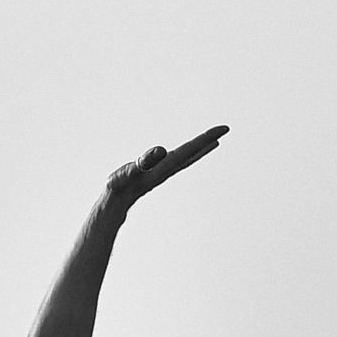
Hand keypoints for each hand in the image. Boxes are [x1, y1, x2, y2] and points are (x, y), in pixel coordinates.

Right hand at [101, 124, 228, 212]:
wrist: (112, 207)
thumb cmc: (118, 189)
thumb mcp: (129, 172)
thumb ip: (145, 161)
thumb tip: (161, 150)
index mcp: (164, 167)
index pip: (189, 149)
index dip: (205, 138)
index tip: (223, 129)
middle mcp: (166, 169)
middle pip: (191, 154)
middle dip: (207, 141)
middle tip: (224, 130)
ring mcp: (160, 172)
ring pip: (185, 159)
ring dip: (198, 149)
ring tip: (212, 141)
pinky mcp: (154, 173)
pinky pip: (174, 161)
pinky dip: (184, 154)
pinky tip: (185, 153)